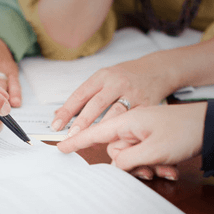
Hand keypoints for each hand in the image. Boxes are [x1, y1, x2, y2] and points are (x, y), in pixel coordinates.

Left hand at [51, 54, 175, 135]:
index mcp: (102, 76)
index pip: (80, 95)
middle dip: (82, 122)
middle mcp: (116, 83)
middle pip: (96, 104)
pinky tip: (111, 143)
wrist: (157, 70)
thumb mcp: (102, 79)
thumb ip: (82, 97)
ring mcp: (133, 94)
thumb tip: (58, 115)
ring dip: (101, 130)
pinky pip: (132, 121)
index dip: (66, 111)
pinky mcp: (146, 105)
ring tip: (89, 142)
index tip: (55, 126)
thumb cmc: (124, 77)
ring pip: (115, 114)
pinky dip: (121, 133)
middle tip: (70, 137)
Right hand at [58, 103, 207, 176]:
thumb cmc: (184, 131)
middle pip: (115, 150)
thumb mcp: (155, 150)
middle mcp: (130, 123)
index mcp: (127, 120)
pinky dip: (151, 161)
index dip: (78, 140)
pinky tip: (167, 165)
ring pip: (129, 154)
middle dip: (131, 163)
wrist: (210, 123)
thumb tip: (113, 166)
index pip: (95, 131)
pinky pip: (140, 152)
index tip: (62, 146)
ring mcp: (139, 128)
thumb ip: (127, 159)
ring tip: (165, 165)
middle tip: (151, 168)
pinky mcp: (147, 134)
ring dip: (145, 164)